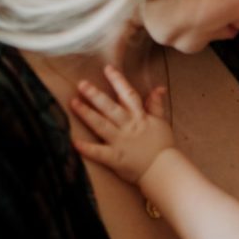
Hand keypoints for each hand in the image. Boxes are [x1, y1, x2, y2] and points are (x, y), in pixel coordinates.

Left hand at [71, 65, 173, 182]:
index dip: (118, 81)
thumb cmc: (162, 146)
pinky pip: (100, 153)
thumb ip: (156, 105)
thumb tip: (158, 88)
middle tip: (82, 84)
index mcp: (140, 117)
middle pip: (111, 108)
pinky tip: (74, 143)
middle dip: (96, 95)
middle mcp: (129, 127)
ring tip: (74, 103)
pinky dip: (87, 149)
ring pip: (102, 125)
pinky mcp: (116, 158)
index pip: (128, 95)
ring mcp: (121, 142)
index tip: (107, 68)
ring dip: (88, 114)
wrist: (164, 170)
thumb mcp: (161, 122)